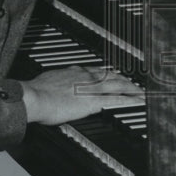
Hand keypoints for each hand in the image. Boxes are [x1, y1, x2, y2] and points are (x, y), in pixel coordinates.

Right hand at [21, 66, 144, 125]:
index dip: (108, 74)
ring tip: (141, 93)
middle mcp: (86, 77)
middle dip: (124, 80)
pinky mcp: (93, 102)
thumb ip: (56, 81)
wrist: (34, 96)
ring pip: (118, 86)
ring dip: (132, 89)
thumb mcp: (48, 80)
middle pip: (111, 77)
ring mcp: (91, 89)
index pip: (97, 71)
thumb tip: (54, 83)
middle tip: (134, 85)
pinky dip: (130, 101)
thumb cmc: (36, 91)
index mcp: (74, 72)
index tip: (114, 76)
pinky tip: (138, 103)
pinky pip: (117, 101)